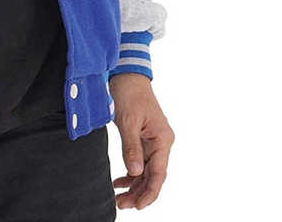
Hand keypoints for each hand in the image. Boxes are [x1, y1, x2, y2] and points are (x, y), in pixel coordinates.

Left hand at [110, 74, 173, 209]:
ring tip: (119, 198)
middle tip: (121, 204)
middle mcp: (161, 142)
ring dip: (134, 185)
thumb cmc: (129, 93)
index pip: (159, 173)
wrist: (127, 75)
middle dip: (139, 192)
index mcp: (163, 139)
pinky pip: (140, 161)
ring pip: (146, 171)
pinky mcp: (143, 138)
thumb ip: (131, 147)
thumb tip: (135, 172)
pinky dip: (131, 172)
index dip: (149, 192)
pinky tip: (120, 181)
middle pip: (153, 175)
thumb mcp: (127, 120)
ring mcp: (153, 141)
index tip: (138, 206)